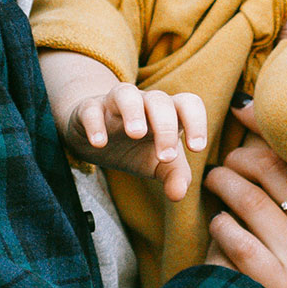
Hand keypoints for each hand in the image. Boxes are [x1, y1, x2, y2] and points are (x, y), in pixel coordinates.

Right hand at [61, 84, 206, 201]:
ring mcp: (116, 103)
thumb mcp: (158, 164)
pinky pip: (92, 110)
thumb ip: (174, 175)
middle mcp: (144, 103)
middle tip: (165, 156)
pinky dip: (95, 124)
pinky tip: (99, 143)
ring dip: (133, 111)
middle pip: (159, 100)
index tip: (196, 148)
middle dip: (166, 126)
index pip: (189, 104)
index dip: (197, 122)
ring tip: (135, 134)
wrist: (98, 138)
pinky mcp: (89, 109)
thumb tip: (179, 194)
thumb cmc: (137, 147)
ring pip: (126, 94)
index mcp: (168, 113)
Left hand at [204, 145, 286, 287]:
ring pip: (252, 202)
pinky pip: (239, 245)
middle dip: (245, 155)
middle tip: (230, 153)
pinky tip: (218, 222)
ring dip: (227, 183)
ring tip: (216, 179)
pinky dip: (223, 227)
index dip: (279, 138)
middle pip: (276, 173)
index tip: (258, 123)